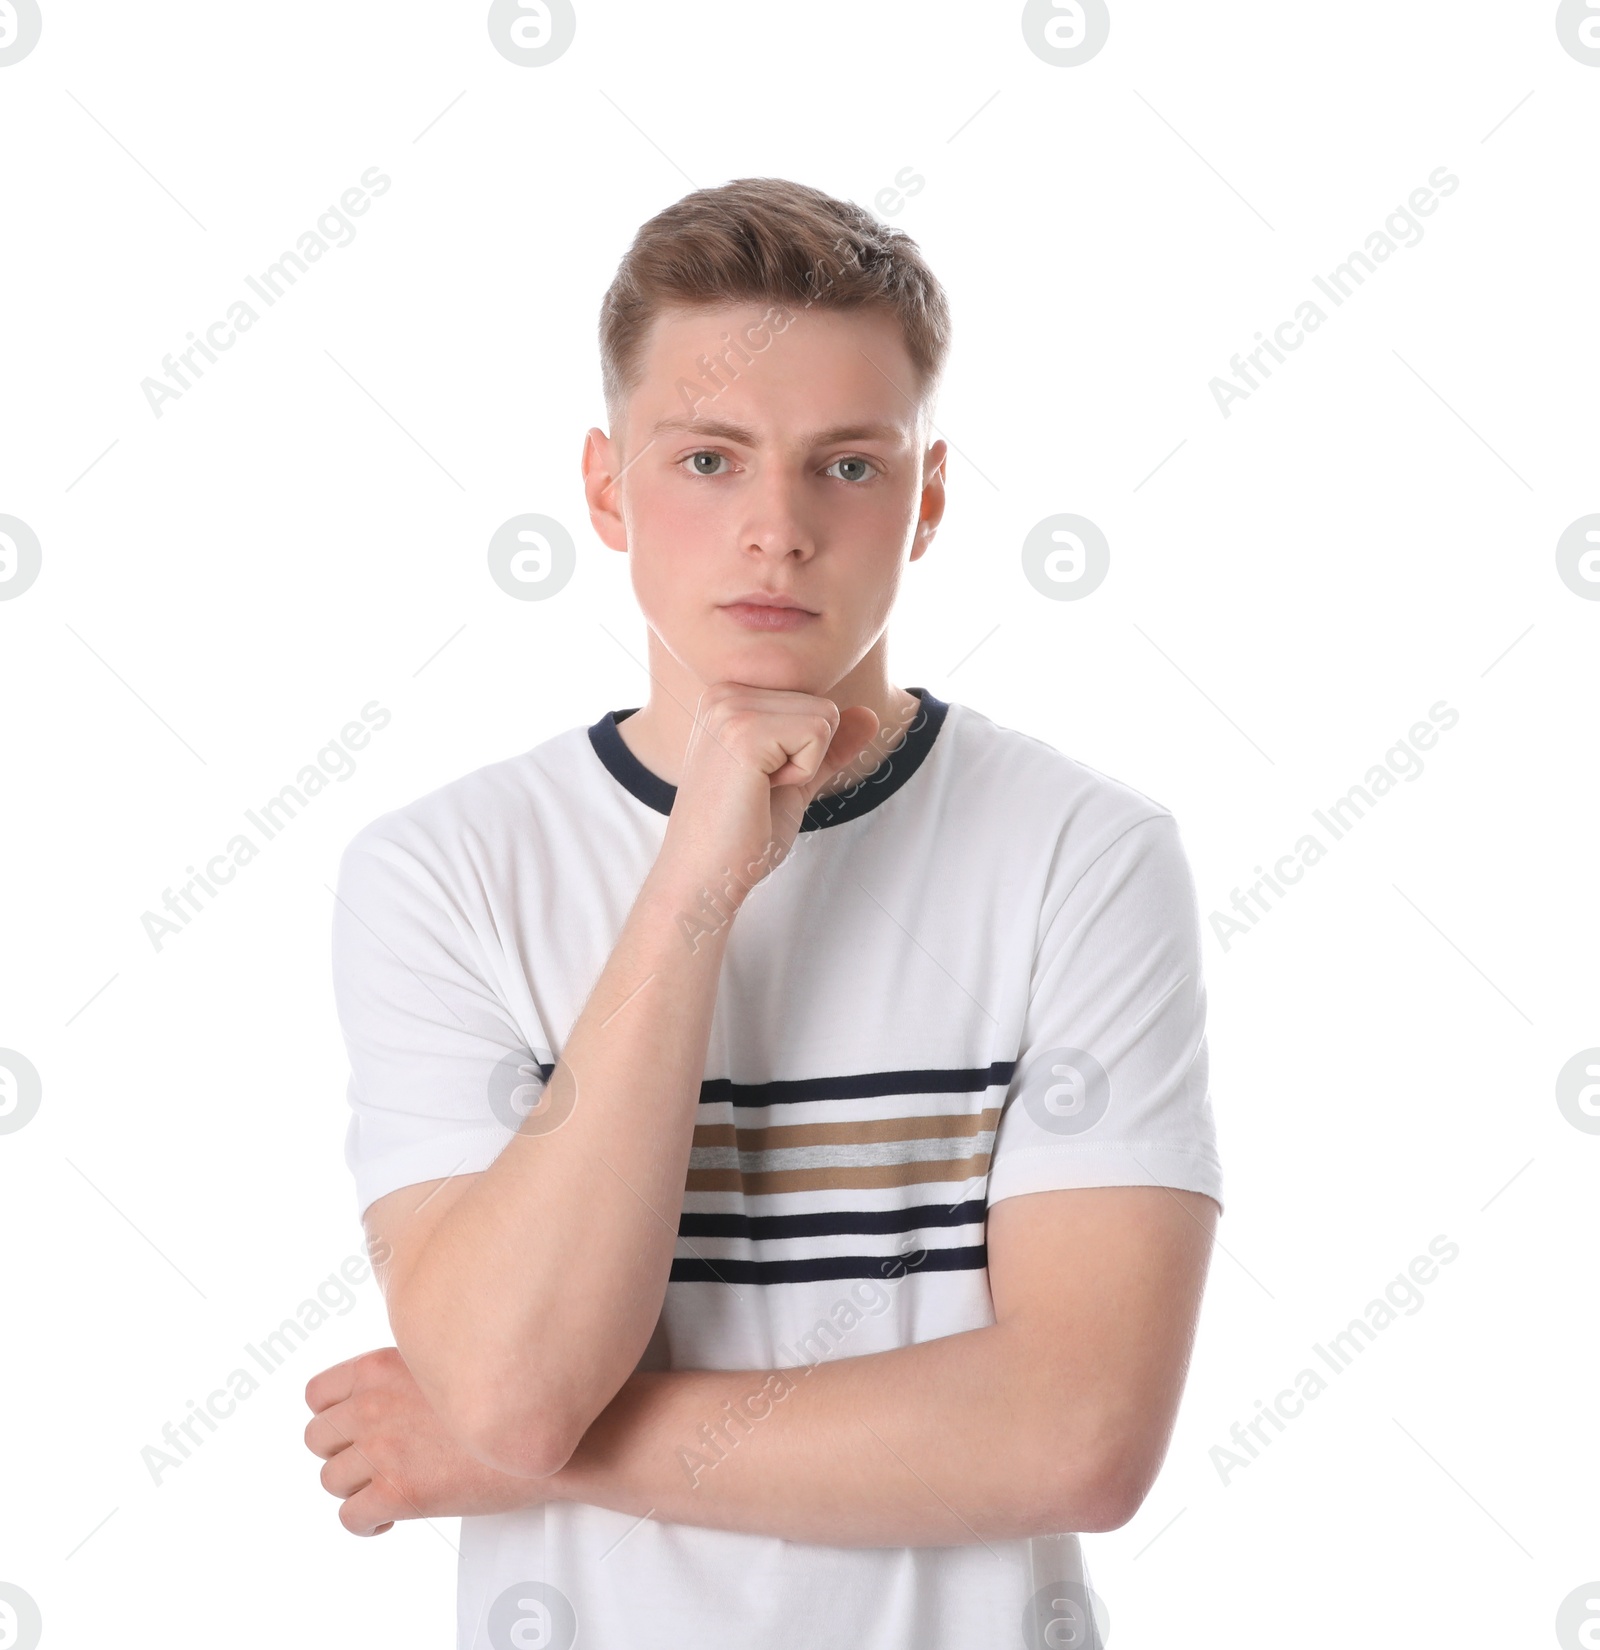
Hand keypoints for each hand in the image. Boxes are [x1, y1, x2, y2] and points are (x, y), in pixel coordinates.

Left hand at [303, 1346, 559, 1534]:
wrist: (553, 1434)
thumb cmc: (514, 1396)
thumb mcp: (452, 1359)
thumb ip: (411, 1371)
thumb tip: (396, 1390)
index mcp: (385, 1364)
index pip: (318, 1394)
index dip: (331, 1415)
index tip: (351, 1428)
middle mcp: (375, 1403)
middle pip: (317, 1439)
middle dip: (341, 1453)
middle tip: (370, 1462)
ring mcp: (383, 1448)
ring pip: (330, 1480)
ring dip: (355, 1488)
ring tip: (384, 1491)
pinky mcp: (398, 1492)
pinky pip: (350, 1518)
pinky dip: (365, 1523)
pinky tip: (389, 1519)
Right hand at [657, 683, 879, 899]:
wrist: (706, 874)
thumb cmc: (741, 834)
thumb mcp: (794, 780)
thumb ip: (829, 746)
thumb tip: (871, 715)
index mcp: (729, 696)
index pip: (813, 701)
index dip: (804, 752)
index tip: (761, 781)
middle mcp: (725, 691)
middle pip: (823, 705)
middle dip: (808, 756)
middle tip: (760, 789)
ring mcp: (731, 708)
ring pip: (825, 717)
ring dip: (805, 765)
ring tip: (759, 789)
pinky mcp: (744, 731)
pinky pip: (818, 733)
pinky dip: (802, 773)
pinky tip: (761, 791)